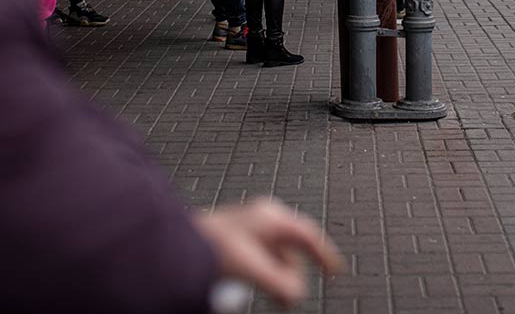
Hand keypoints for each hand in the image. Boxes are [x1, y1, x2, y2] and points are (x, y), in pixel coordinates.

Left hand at [194, 198, 342, 308]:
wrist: (178, 242)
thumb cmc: (211, 245)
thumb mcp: (254, 268)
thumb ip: (282, 282)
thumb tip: (297, 293)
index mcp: (272, 217)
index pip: (309, 235)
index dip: (326, 254)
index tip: (335, 271)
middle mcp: (262, 216)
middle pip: (292, 249)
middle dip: (294, 274)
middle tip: (288, 297)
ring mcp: (248, 225)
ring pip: (275, 254)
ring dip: (276, 276)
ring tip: (270, 294)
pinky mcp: (236, 236)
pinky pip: (260, 256)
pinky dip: (262, 272)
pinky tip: (253, 284)